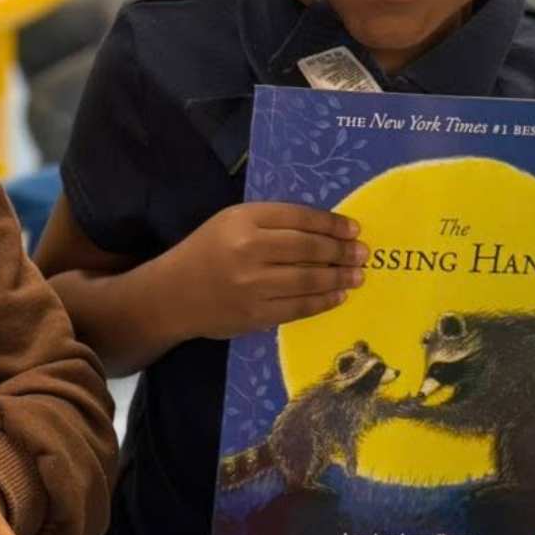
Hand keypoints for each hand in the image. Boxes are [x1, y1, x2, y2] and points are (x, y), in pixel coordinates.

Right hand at [163, 203, 366, 342]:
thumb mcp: (232, 222)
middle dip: (342, 251)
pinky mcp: (255, 315)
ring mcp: (252, 286)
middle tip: (363, 253)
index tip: (354, 229)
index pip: (300, 218)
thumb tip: (325, 230)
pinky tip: (337, 296)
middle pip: (309, 248)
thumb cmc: (207, 251)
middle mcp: (249, 250)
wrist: (172, 295)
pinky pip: (299, 308)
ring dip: (339, 277)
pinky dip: (323, 301)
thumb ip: (272, 222)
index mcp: (244, 220)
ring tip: (357, 275)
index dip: (332, 224)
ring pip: (308, 279)